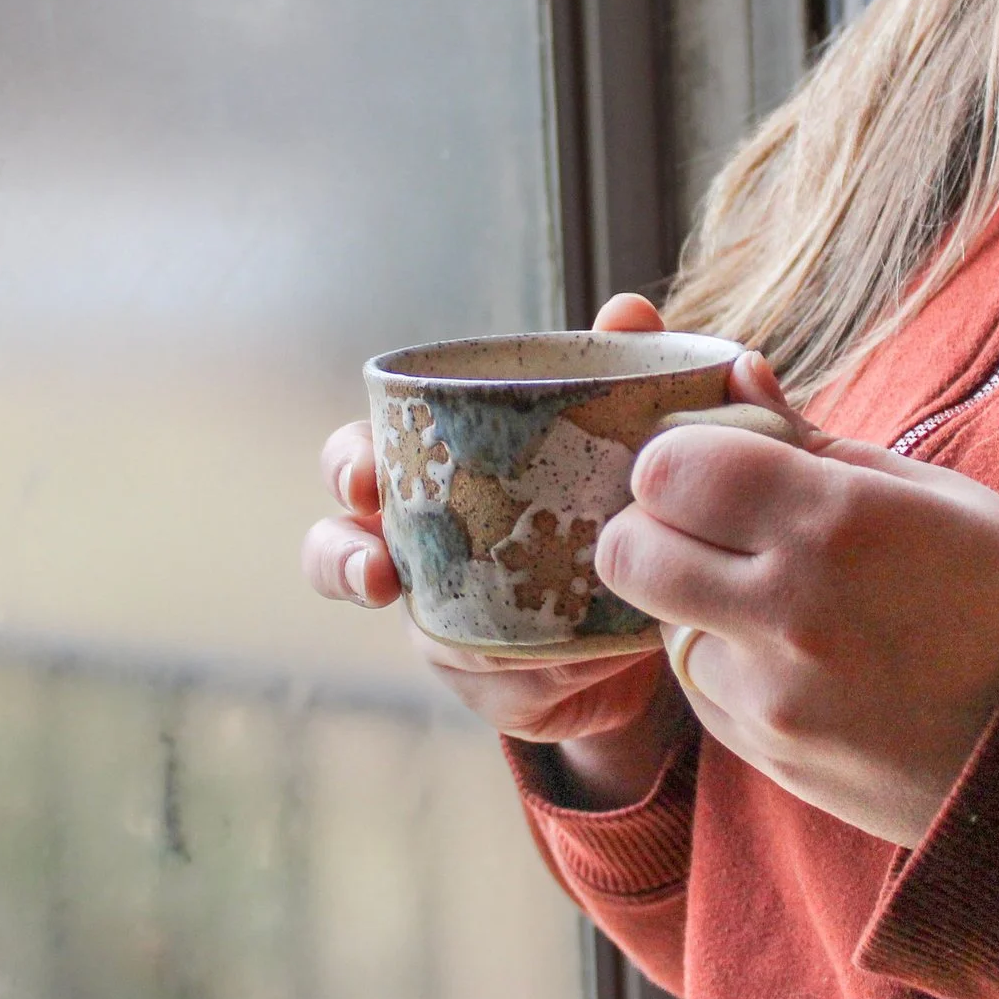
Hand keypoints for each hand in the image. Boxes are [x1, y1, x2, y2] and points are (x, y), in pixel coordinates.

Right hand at [299, 293, 692, 807]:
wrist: (657, 604)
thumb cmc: (602, 496)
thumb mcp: (613, 430)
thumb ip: (618, 368)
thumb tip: (627, 310)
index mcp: (430, 475)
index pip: (359, 457)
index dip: (346, 465)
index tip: (362, 477)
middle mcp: (420, 549)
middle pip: (341, 547)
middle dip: (343, 557)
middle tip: (377, 567)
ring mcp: (447, 622)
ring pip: (415, 632)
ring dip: (436, 634)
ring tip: (472, 648)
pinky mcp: (497, 686)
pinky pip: (497, 687)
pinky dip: (526, 677)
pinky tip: (560, 670)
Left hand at [594, 368, 998, 847]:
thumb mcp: (933, 493)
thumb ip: (811, 442)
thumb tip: (734, 376)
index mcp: (840, 519)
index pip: (668, 466)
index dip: (677, 454)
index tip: (711, 458)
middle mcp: (792, 609)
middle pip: (630, 548)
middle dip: (654, 524)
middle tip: (708, 522)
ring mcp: (774, 694)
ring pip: (658, 621)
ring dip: (690, 597)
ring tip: (773, 593)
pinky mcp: (769, 754)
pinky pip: (699, 686)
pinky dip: (725, 660)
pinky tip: (798, 654)